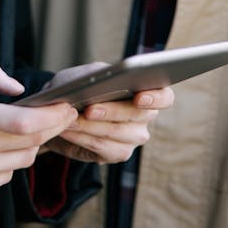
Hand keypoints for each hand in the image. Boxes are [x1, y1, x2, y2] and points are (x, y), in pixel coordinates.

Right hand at [0, 57, 77, 202]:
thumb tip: (16, 86)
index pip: (25, 123)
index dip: (54, 116)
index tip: (67, 106)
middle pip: (31, 142)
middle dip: (51, 127)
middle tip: (58, 113)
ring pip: (21, 161)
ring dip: (30, 144)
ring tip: (25, 128)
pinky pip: (3, 177)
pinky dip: (9, 162)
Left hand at [41, 62, 174, 163]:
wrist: (62, 110)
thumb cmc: (80, 87)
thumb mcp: (87, 74)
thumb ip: (98, 75)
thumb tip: (103, 81)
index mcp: (146, 92)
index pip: (165, 97)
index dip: (156, 98)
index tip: (139, 97)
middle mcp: (145, 117)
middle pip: (137, 116)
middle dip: (111, 111)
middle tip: (89, 109)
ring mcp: (134, 137)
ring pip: (117, 133)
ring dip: (90, 126)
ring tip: (70, 119)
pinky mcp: (118, 153)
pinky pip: (102, 147)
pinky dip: (82, 137)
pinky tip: (68, 130)